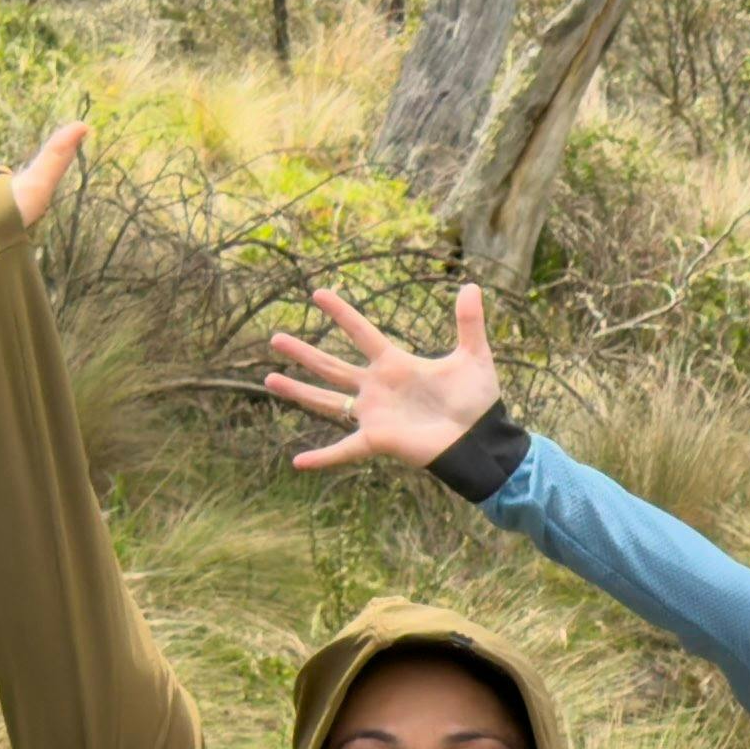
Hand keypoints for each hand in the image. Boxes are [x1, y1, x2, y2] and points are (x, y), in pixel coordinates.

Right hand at [261, 283, 503, 479]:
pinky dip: (322, 458)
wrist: (481, 439)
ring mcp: (373, 414)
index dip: (341, 313)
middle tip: (275, 337)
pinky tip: (298, 463)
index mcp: (395, 364)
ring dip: (298, 391)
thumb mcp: (474, 356)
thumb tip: (471, 285)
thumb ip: (469, 322)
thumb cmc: (477, 401)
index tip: (318, 293)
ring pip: (326, 400)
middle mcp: (377, 387)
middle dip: (304, 352)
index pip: (362, 333)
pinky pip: (344, 449)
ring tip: (269, 379)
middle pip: (332, 365)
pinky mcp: (377, 439)